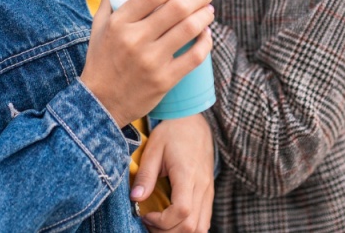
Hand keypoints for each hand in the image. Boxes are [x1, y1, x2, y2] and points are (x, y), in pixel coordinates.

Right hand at [80, 0, 214, 126]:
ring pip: (189, 29)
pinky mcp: (164, 80)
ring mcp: (151, 61)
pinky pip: (194, 57)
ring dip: (205, 15)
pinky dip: (206, 42)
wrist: (100, 103)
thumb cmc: (101, 61)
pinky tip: (207, 34)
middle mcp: (135, 39)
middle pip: (177, 8)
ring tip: (209, 9)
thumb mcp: (99, 26)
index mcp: (119, 23)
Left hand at [134, 115, 214, 231]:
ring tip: (160, 223)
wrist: (193, 121)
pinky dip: (190, 227)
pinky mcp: (209, 192)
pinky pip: (205, 220)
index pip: (182, 212)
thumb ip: (145, 175)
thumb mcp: (153, 149)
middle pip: (192, 226)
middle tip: (149, 222)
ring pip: (201, 227)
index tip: (145, 214)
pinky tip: (173, 221)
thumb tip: (135, 199)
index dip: (162, 221)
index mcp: (188, 175)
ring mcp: (208, 191)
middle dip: (167, 232)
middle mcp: (202, 186)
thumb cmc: (172, 132)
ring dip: (179, 232)